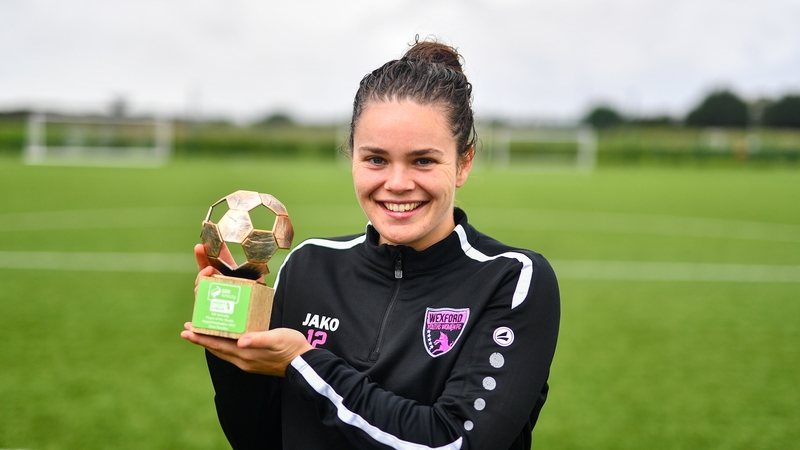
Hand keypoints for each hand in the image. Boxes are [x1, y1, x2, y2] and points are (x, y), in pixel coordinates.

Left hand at [181, 323, 313, 376]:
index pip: (218, 344)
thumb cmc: (291, 346)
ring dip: (210, 342)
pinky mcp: (253, 362)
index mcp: (246, 353)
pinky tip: (223, 339)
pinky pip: (231, 353)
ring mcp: (247, 363)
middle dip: (201, 339)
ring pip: (223, 352)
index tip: (187, 331)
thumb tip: (241, 341)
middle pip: (216, 349)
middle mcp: (243, 360)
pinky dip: (222, 345)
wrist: (303, 363)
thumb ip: (259, 339)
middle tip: (187, 329)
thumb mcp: (277, 338)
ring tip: (200, 334)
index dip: (201, 338)